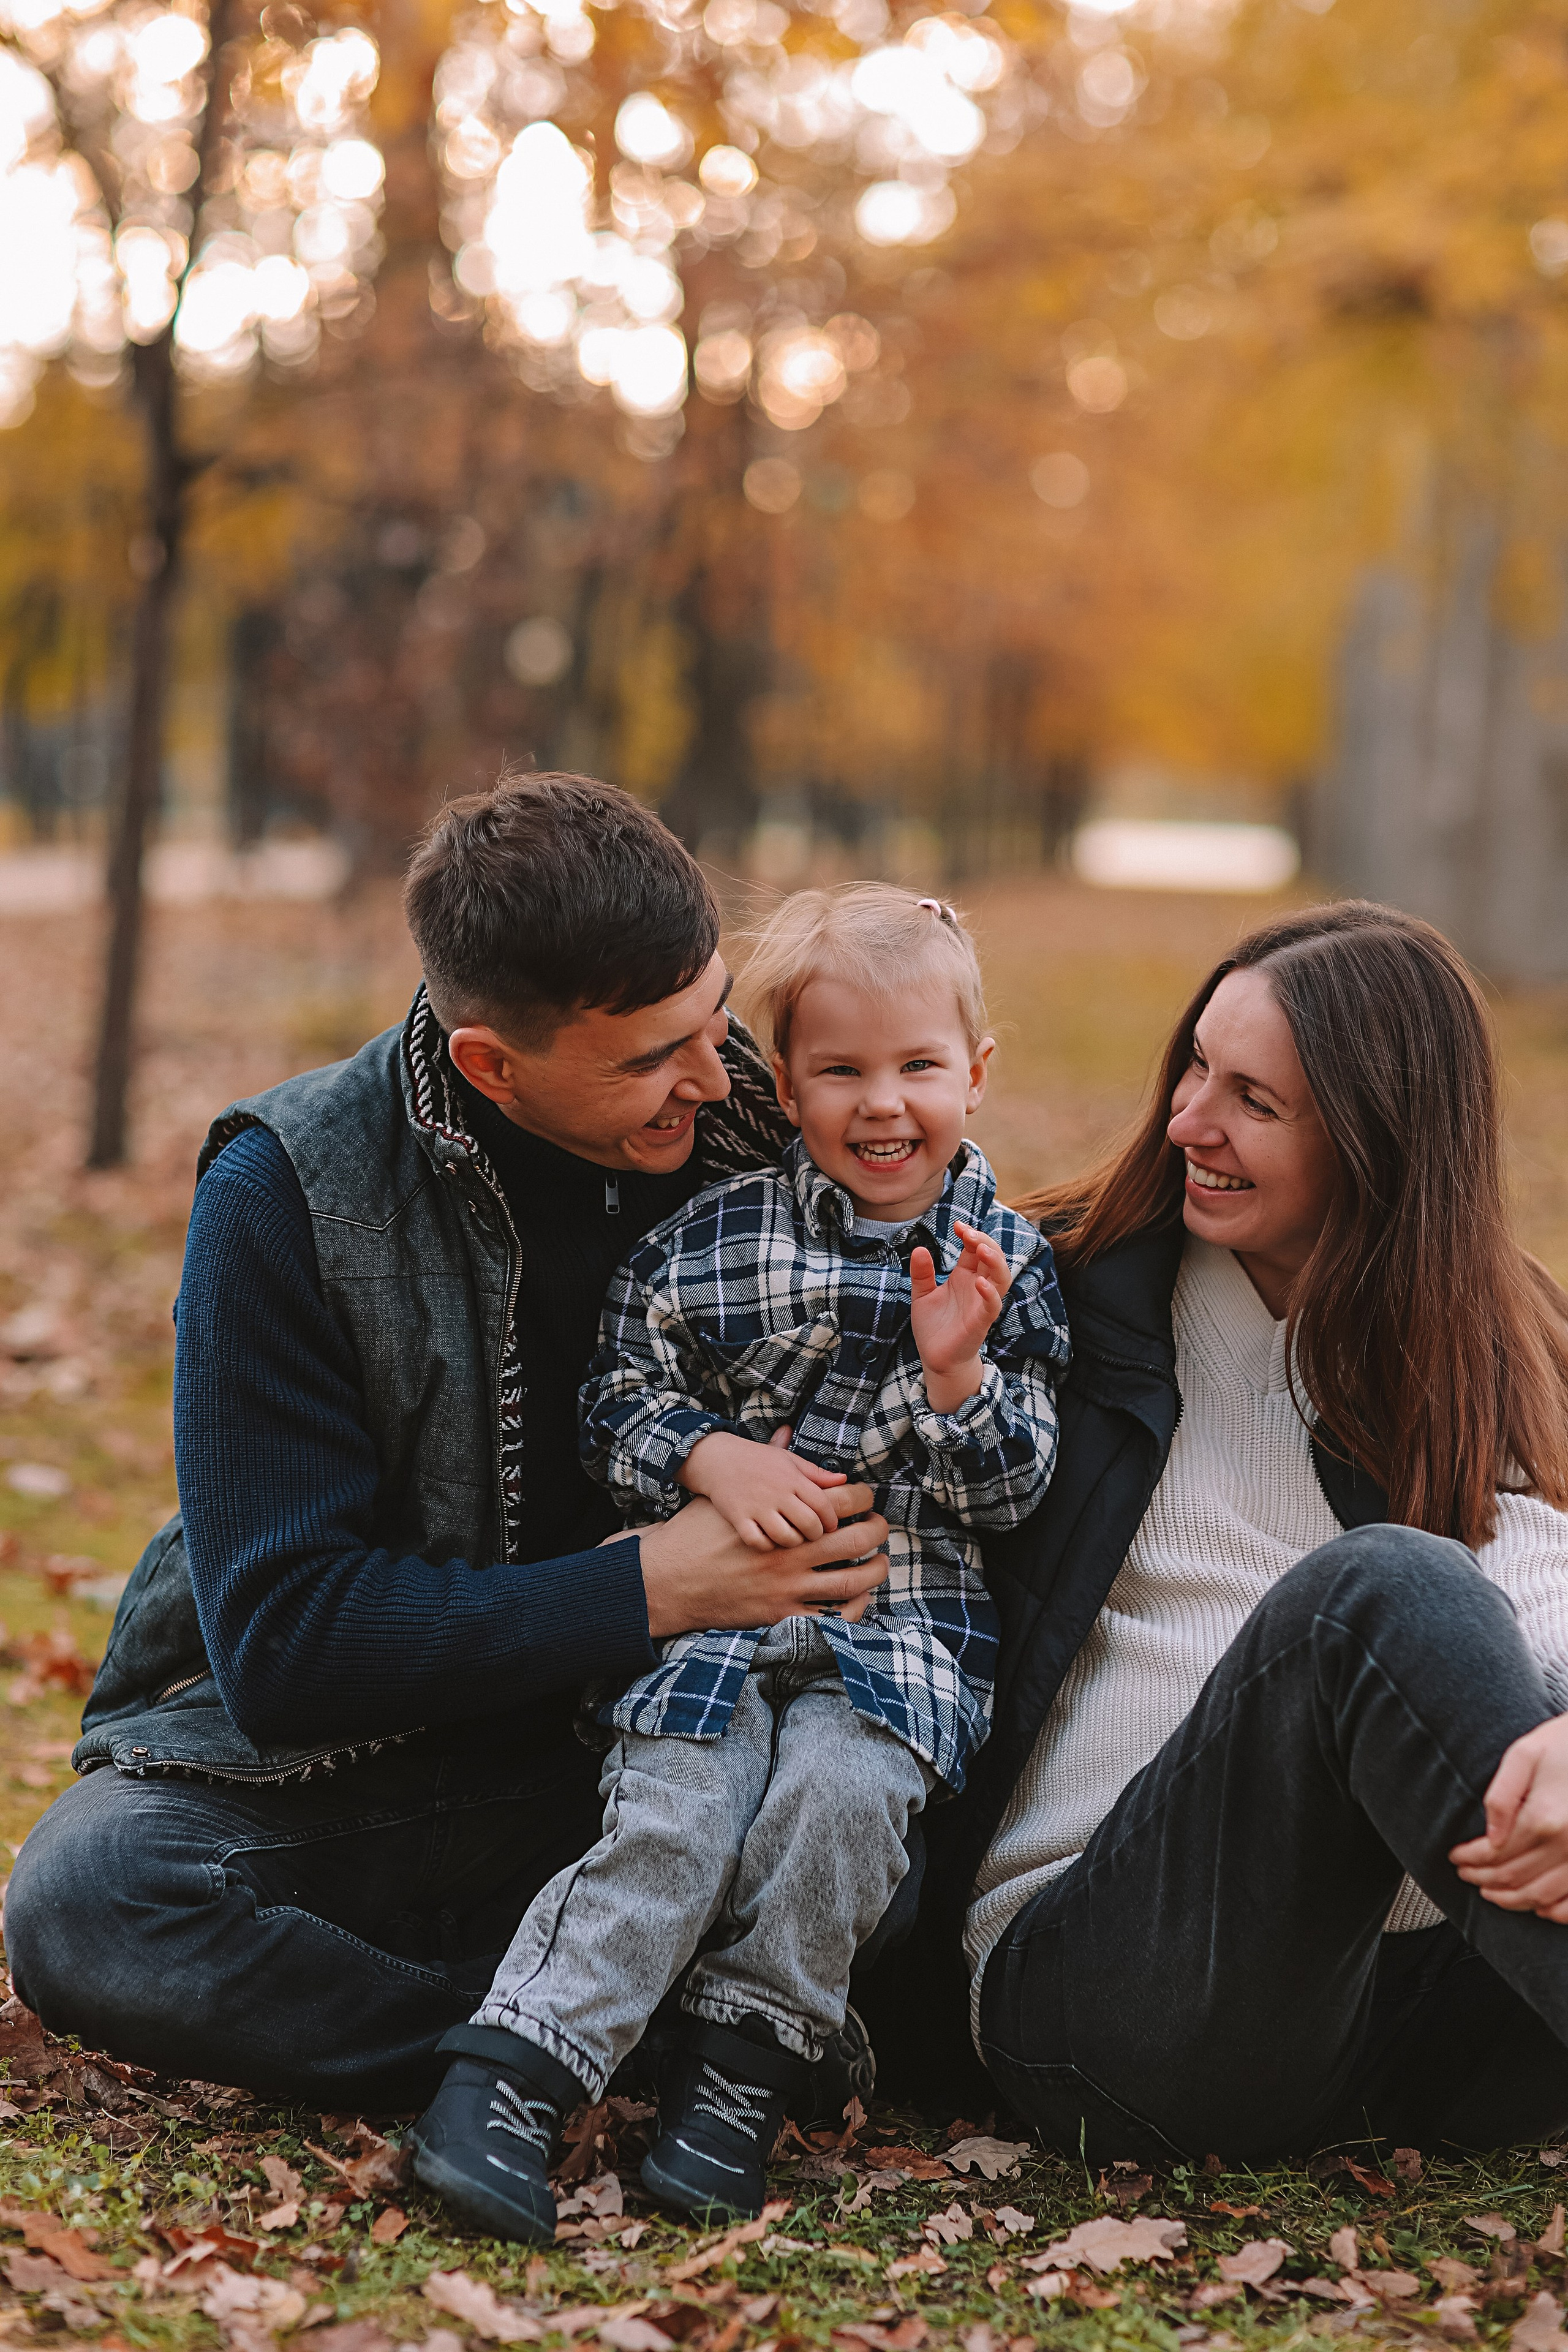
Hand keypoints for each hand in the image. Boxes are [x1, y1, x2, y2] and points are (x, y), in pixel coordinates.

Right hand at [637, 1490, 889, 1638]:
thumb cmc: (705, 1524)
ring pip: (847, 1580)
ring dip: (872, 1574)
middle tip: (881, 1531)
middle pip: (853, 1538)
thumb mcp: (737, 1494)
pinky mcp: (777, 1611)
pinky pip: (825, 1614)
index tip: (868, 1503)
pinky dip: (846, 1608)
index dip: (863, 1500)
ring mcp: (786, 1582)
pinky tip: (855, 1599)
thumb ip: (786, 1472)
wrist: (669, 1570)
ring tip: (879, 1565)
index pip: (842, 1500)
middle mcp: (790, 1546)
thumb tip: (818, 1458)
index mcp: (783, 1515)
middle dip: (875, 1533)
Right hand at [680, 1424, 847, 1549]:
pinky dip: (767, 1546)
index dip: (832, 1520)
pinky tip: (769, 1543)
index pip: (824, 1505)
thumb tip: (845, 1479)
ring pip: (786, 1537)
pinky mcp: (738, 1519)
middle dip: (816, 1535)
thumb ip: (816, 1473)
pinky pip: (759, 1542)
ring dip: (794, 1543)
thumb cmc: (758, 1460)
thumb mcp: (788, 1460)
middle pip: (809, 1525)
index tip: (831, 1527)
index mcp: (793, 1478)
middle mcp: (777, 1493)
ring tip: (794, 1541)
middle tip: (814, 1537)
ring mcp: (757, 1507)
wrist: (717, 1459)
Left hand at [911, 1219, 1010, 1412]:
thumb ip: (922, 1273)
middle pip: (992, 1257)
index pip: (976, 1249)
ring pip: (1001, 1278)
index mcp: (965, 1277)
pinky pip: (992, 1306)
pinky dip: (990, 1293)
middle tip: (967, 1233)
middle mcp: (977, 1287)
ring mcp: (982, 1304)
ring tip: (981, 1249)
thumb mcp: (922, 1295)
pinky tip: (980, 1282)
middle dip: (984, 1241)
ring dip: (994, 1261)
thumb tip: (919, 1249)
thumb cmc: (934, 1327)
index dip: (971, 1235)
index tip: (957, 1226)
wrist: (936, 1358)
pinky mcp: (981, 1322)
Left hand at [1450, 1713, 1567, 1921]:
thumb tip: (1491, 1837)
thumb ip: (1502, 1797)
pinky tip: (1539, 1907)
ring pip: (1541, 1896)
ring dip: (1511, 1899)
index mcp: (1544, 1818)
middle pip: (1514, 1877)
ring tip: (1490, 1891)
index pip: (1495, 1852)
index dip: (1470, 1859)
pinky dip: (1556, 1911)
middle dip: (1483, 1879)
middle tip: (1465, 1875)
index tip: (1455, 1857)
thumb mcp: (1525, 1755)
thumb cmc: (1564, 1743)